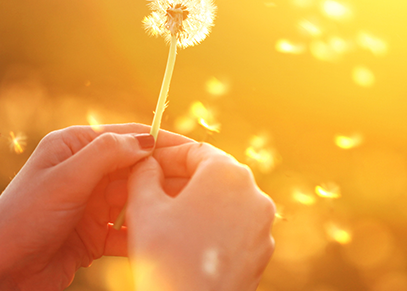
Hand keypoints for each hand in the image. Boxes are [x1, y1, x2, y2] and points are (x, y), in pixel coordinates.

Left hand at [0, 123, 192, 290]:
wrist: (1, 273)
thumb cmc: (22, 220)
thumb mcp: (65, 181)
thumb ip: (106, 155)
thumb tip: (147, 139)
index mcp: (73, 147)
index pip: (127, 136)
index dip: (162, 141)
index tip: (195, 150)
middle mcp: (83, 172)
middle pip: (136, 168)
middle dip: (164, 177)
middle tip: (198, 185)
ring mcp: (89, 204)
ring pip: (135, 199)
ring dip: (155, 206)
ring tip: (184, 212)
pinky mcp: (92, 236)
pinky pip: (126, 231)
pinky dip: (141, 234)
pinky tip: (158, 239)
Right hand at [126, 142, 275, 290]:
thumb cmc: (166, 256)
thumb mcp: (144, 206)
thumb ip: (144, 174)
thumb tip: (147, 163)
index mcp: (229, 173)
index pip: (195, 151)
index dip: (165, 155)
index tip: (144, 162)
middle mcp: (255, 195)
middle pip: (210, 176)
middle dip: (175, 181)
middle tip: (144, 189)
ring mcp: (262, 226)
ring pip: (221, 204)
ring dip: (190, 205)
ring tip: (157, 216)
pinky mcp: (260, 253)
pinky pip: (231, 229)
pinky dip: (207, 227)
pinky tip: (180, 239)